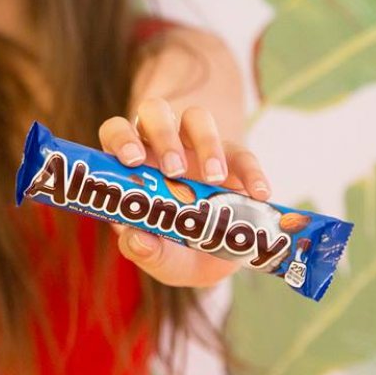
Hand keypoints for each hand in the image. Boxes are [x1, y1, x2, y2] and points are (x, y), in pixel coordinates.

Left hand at [97, 98, 271, 287]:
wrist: (216, 262)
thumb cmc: (176, 252)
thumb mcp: (161, 261)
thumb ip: (146, 252)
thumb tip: (136, 239)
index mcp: (132, 165)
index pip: (116, 132)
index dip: (120, 138)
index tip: (133, 160)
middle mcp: (160, 147)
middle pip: (154, 112)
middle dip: (163, 136)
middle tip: (174, 171)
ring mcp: (196, 148)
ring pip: (196, 117)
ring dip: (204, 142)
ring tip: (213, 179)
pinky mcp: (232, 158)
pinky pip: (241, 153)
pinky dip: (251, 171)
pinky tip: (260, 194)